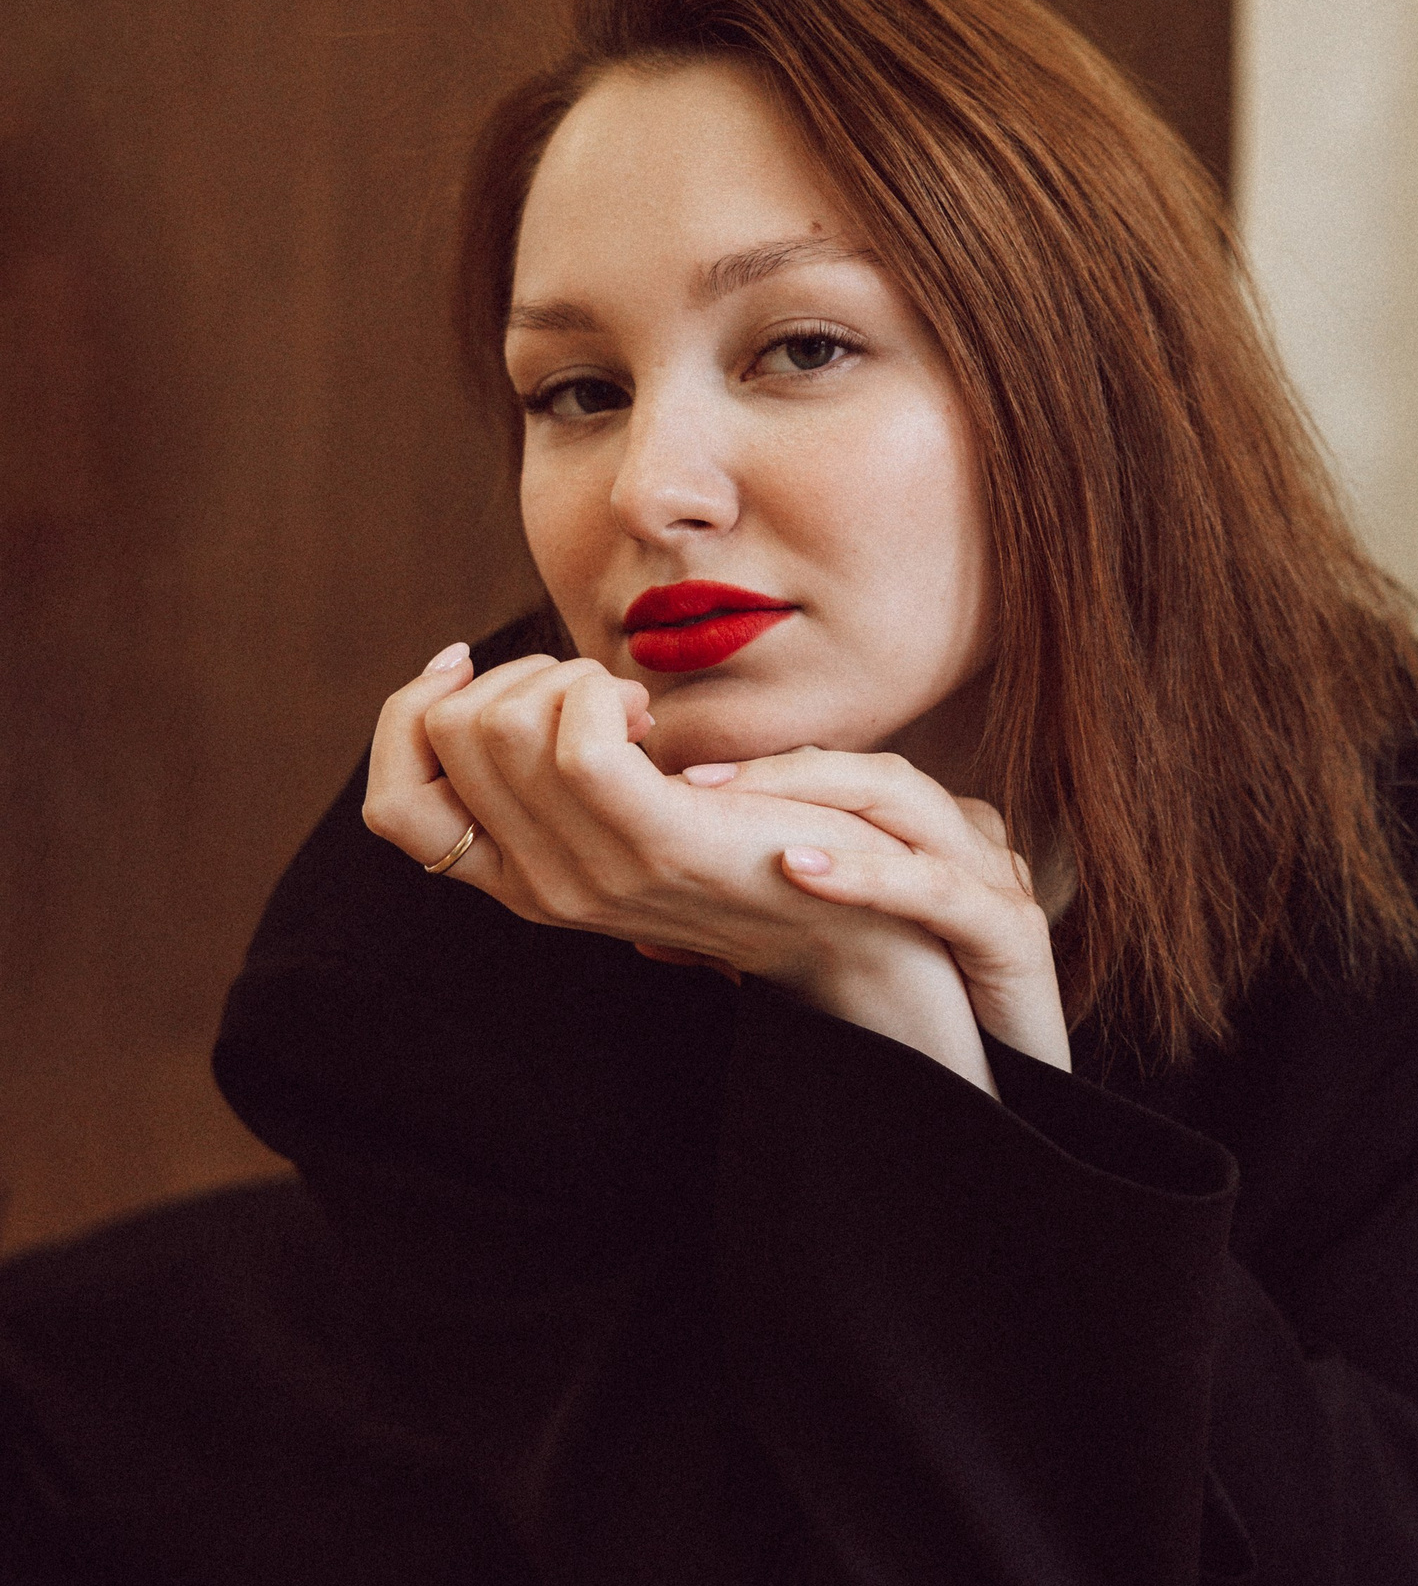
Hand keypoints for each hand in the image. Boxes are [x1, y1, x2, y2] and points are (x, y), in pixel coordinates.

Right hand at [362, 649, 1002, 1087]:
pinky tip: (648, 712)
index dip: (411, 715)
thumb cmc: (749, 842)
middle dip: (513, 675)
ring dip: (563, 677)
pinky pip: (577, 740)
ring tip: (629, 704)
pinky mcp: (656, 844)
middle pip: (451, 740)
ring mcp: (593, 876)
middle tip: (594, 693)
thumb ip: (546, 766)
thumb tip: (472, 681)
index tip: (467, 665)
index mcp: (519, 879)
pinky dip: (599, 693)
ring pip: (504, 728)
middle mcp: (540, 889)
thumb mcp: (623, 807)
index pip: (395, 802)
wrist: (853, 920)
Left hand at [685, 746, 1069, 1071]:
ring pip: (906, 803)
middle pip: (872, 773)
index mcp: (928, 842)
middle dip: (778, 769)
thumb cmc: (923, 1044)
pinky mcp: (1014, 937)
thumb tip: (650, 937)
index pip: (844, 780)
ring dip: (810, 797)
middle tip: (690, 781)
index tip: (682, 780)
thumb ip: (757, 948)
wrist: (1014, 1112)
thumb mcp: (832, 976)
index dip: (765, 771)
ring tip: (725, 807)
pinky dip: (866, 873)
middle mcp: (967, 844)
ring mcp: (995, 883)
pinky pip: (936, 888)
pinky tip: (797, 869)